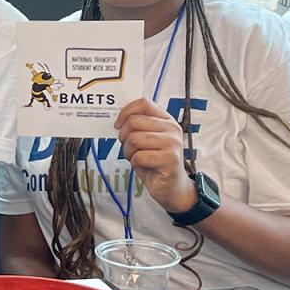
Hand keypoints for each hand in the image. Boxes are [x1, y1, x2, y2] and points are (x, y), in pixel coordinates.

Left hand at [114, 97, 196, 213]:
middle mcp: (172, 128)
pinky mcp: (170, 159)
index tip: (118, 125)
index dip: (125, 112)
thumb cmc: (154, 161)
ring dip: (128, 151)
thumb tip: (117, 118)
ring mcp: (172, 143)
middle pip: (134, 122)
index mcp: (166, 119)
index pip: (143, 103)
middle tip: (129, 147)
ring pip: (134, 139)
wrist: (171, 186)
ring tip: (138, 157)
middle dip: (123, 136)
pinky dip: (135, 162)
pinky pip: (138, 156)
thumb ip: (136, 126)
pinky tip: (145, 166)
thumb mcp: (145, 139)